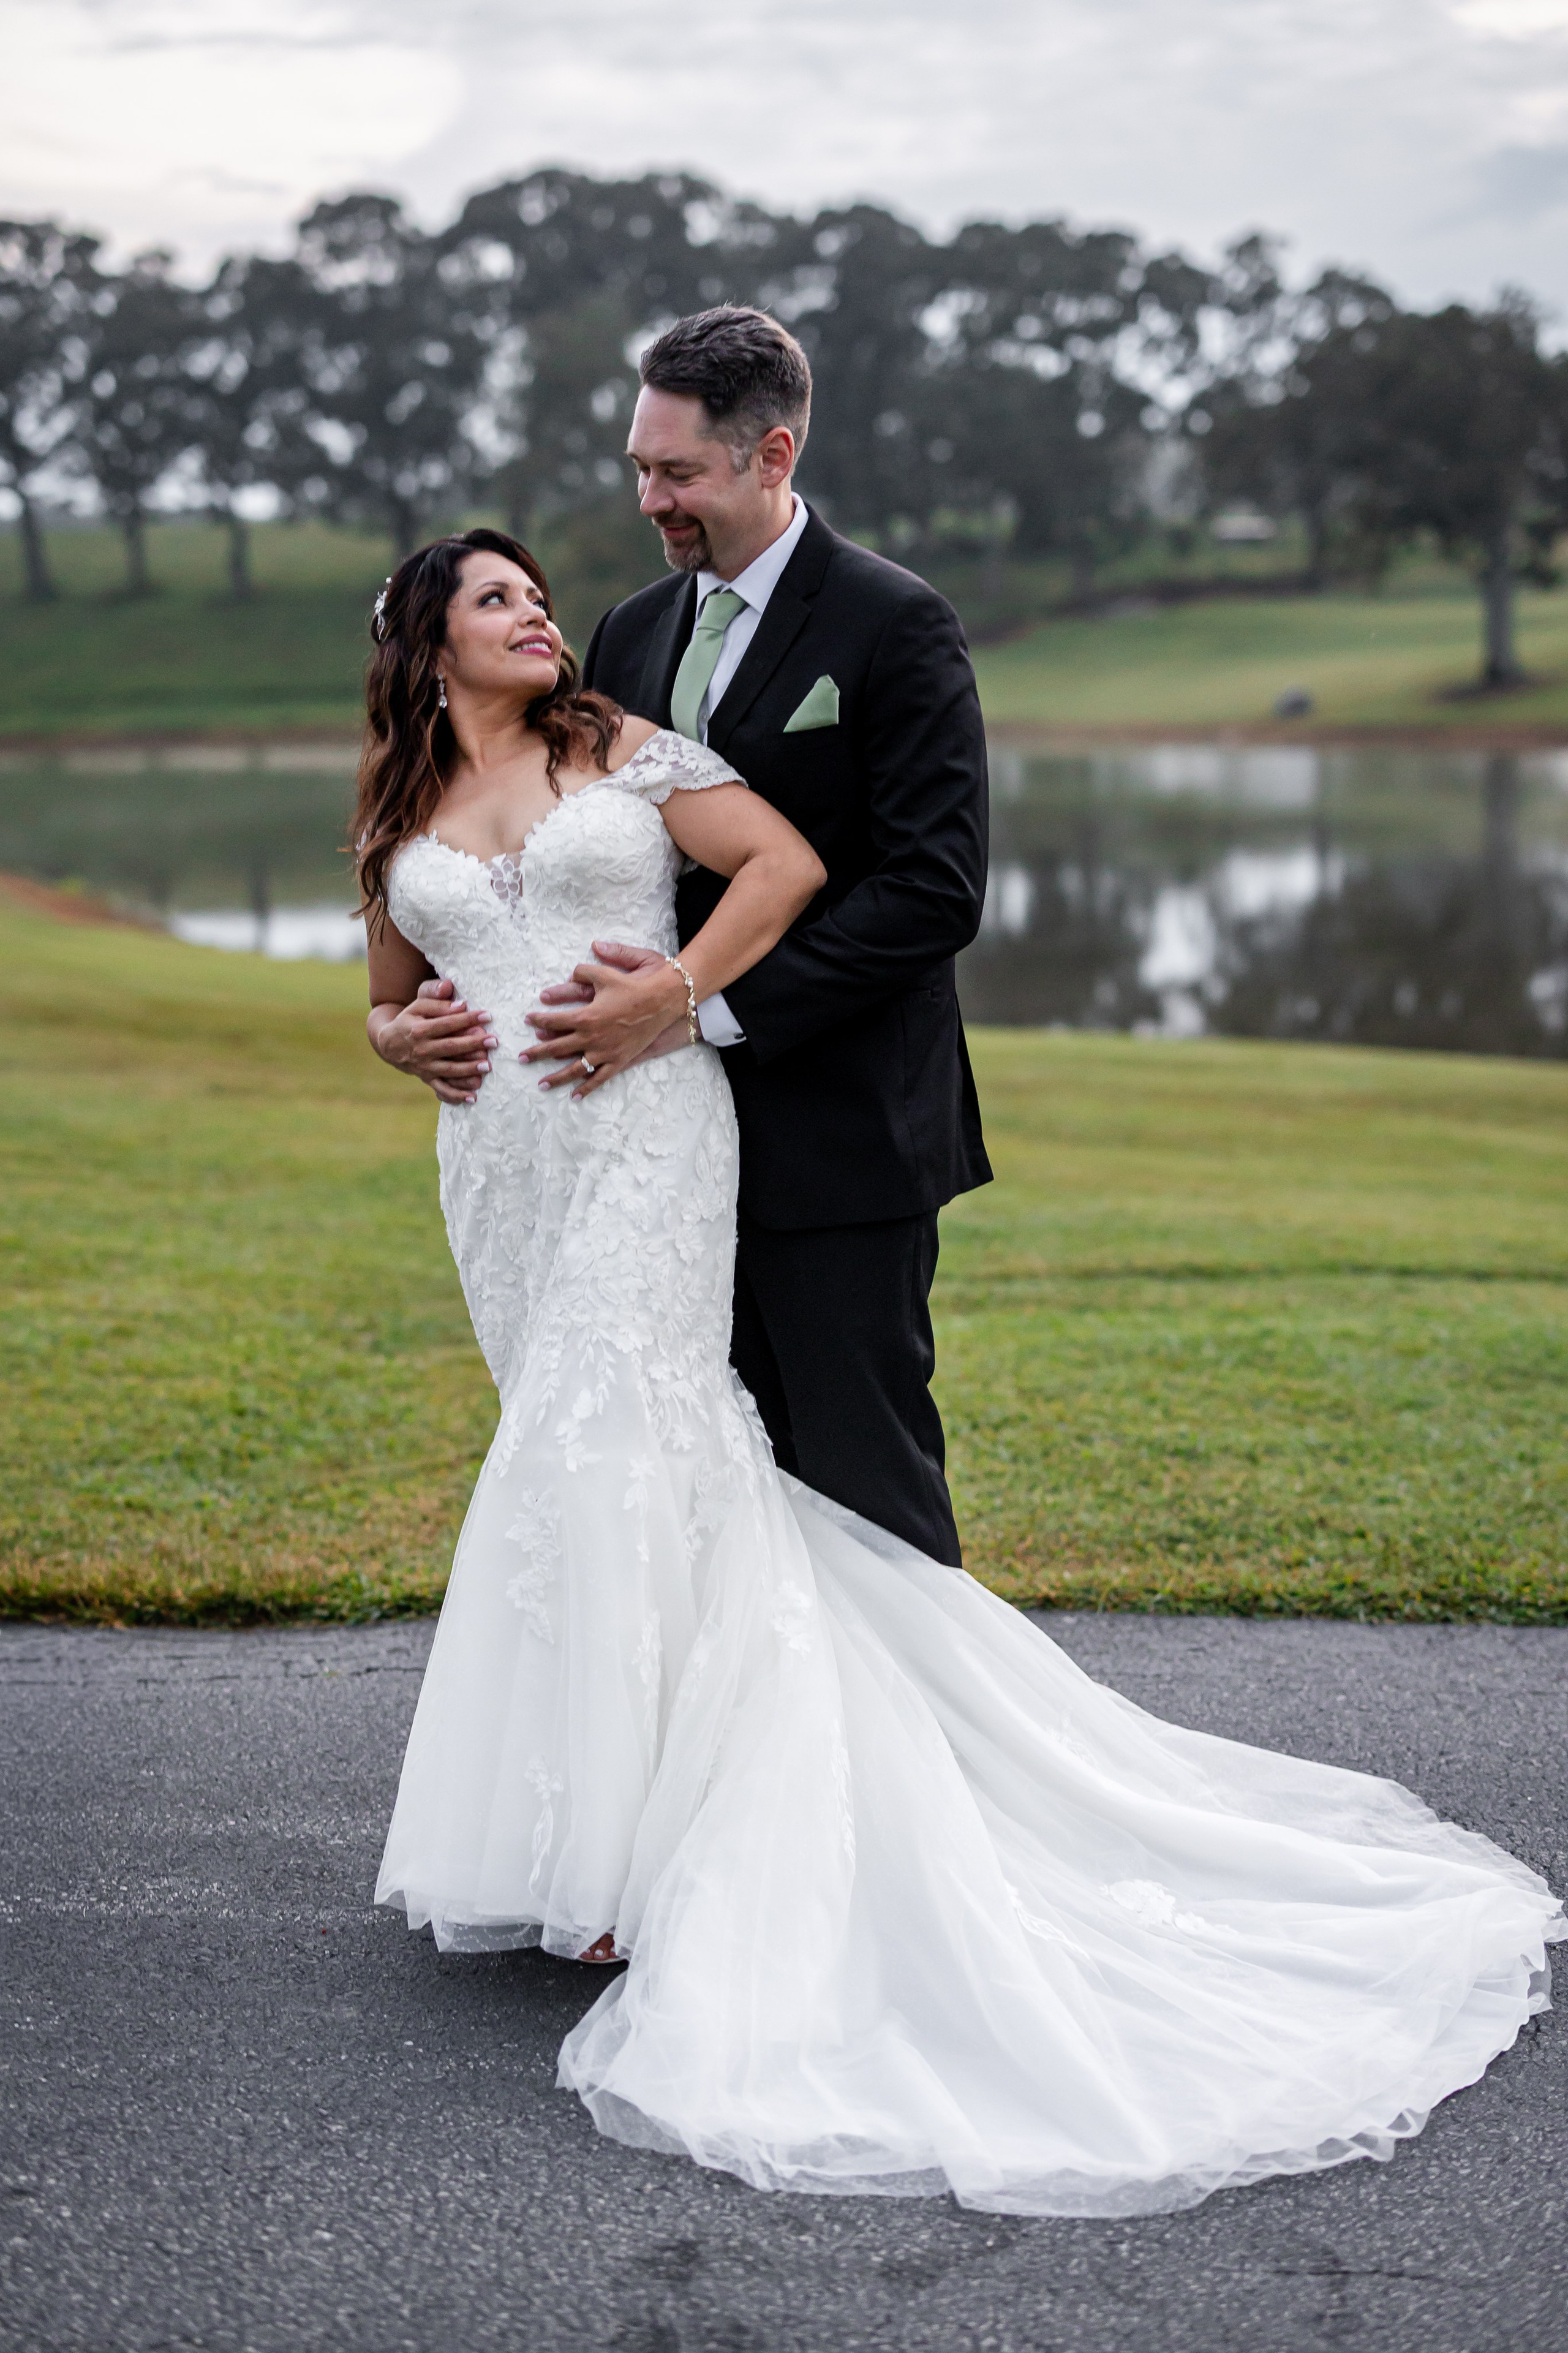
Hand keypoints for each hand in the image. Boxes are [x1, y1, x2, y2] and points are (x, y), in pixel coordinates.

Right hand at [373, 977, 496, 1104]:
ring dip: (468, 1069)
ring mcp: (424, 1067)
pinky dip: (456, 1096)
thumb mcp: (418, 1007)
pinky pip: (442, 1089)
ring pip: (449, 1070)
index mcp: (419, 1030)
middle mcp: (422, 1050)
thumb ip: (438, 1003)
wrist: (389, 1045)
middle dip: (473, 1044)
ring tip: (487, 1066)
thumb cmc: (409, 1021)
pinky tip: (473, 1097)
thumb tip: (462, 1005)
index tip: (487, 1015)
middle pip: (451, 1047)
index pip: (447, 1023)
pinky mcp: (427, 1079)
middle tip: (493, 1041)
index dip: (467, 1019)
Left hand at [522, 939, 689, 1096]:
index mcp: (585, 1016)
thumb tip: (571, 971)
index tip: (528, 1021)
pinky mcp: (619, 1061)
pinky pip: (599, 1078)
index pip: (553, 1021)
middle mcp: (591, 1038)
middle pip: (556, 1048)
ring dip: (555, 1077)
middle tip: (521, 1058)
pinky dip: (587, 1088)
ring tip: (540, 1084)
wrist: (661, 1002)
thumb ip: (584, 971)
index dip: (538, 1021)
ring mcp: (604, 1052)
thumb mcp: (605, 974)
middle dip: (536, 1053)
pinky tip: (575, 1096)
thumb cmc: (633, 987)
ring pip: (574, 1069)